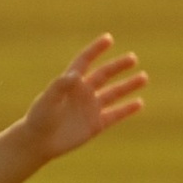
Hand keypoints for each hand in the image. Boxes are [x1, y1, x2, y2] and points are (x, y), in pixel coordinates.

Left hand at [20, 34, 147, 166]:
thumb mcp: (47, 100)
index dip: (96, 49)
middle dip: (118, 66)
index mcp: (70, 82)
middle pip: (104, 74)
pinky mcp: (96, 124)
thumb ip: (60, 86)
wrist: (38, 143)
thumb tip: (76, 75)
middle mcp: (83, 92)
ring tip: (144, 77)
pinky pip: (115, 114)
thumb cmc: (39, 118)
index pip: (85, 61)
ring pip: (114, 93)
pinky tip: (140, 103)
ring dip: (128, 85)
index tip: (108, 39)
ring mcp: (91, 108)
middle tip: (133, 58)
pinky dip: (127, 109)